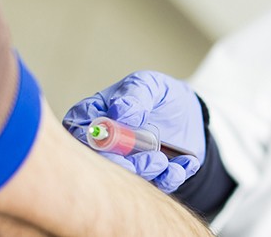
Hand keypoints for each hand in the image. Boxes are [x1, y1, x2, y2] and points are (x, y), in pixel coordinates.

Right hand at [64, 71, 205, 192]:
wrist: (191, 115)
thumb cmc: (161, 96)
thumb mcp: (150, 85)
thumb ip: (135, 95)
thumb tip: (120, 112)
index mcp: (94, 116)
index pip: (79, 130)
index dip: (94, 139)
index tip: (117, 137)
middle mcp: (103, 145)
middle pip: (100, 162)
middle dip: (125, 166)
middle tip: (152, 159)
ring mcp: (124, 164)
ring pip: (126, 179)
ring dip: (147, 174)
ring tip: (164, 160)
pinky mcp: (146, 179)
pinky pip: (154, 186)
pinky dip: (171, 178)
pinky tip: (186, 163)